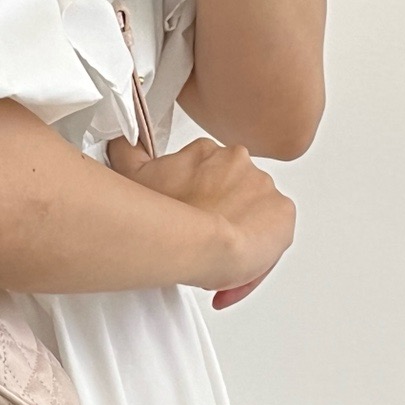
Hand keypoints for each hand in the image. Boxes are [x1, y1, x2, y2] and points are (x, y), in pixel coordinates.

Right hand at [106, 133, 294, 305]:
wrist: (202, 243)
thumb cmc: (167, 215)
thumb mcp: (133, 174)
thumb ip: (127, 153)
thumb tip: (120, 142)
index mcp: (213, 153)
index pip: (214, 174)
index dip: (201, 200)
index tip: (191, 217)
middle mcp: (242, 163)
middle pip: (235, 193)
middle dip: (220, 216)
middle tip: (202, 241)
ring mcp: (265, 187)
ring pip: (255, 213)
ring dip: (239, 233)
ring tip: (218, 258)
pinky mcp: (284, 213)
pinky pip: (274, 234)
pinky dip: (261, 249)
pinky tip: (237, 262)